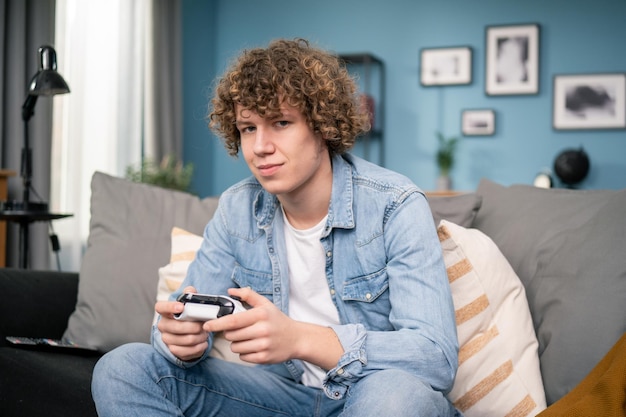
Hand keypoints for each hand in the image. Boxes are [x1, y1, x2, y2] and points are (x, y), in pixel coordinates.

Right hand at [155, 286, 208, 361]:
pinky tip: (203, 343)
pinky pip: (186, 351)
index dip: (169, 307)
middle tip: (204, 326)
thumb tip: (191, 290)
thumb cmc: (189, 315)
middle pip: (176, 327)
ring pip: (184, 340)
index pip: (160, 307)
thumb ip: (190, 295)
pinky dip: (198, 347)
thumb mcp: (190, 304)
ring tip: (205, 334)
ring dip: (199, 337)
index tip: (181, 307)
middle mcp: (163, 325)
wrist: (189, 333)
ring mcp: (167, 339)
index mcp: (166, 312)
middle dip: (194, 327)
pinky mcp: (173, 350)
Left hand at [204, 287, 343, 368]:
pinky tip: (253, 346)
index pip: (233, 320)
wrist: (296, 338)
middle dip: (230, 333)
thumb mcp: (265, 304)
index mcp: (261, 315)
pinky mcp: (264, 358)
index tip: (207, 325)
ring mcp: (264, 345)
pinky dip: (245, 353)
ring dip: (237, 343)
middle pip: (231, 335)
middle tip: (239, 330)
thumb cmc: (277, 320)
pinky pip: (243, 357)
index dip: (217, 324)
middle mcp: (262, 330)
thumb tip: (230, 291)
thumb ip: (248, 295)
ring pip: (235, 347)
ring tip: (248, 338)